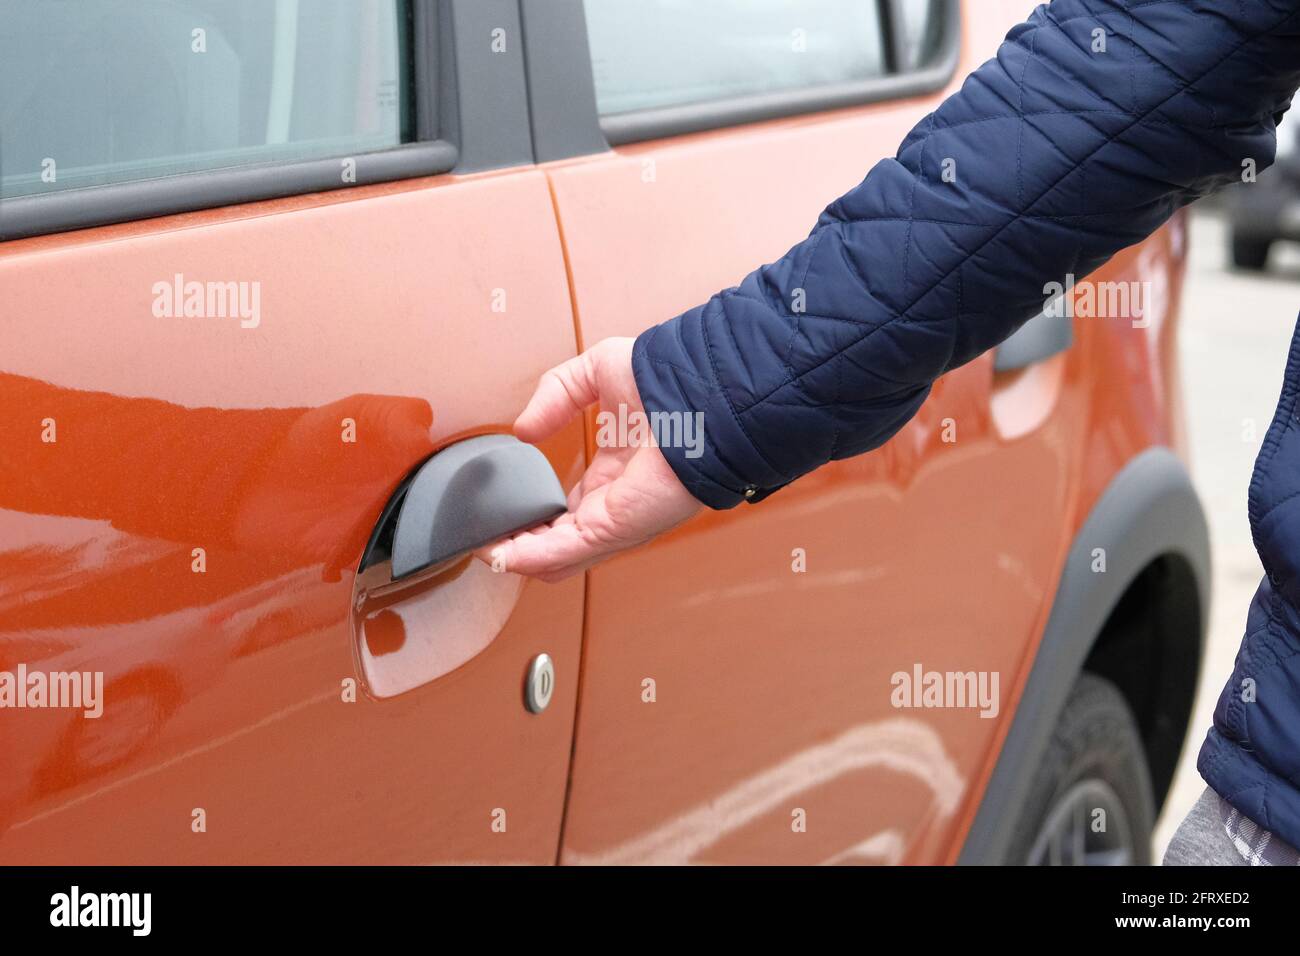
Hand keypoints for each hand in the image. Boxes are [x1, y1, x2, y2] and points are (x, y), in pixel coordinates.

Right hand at [480, 337, 702, 580]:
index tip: (501, 516)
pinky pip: (563, 552)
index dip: (533, 519)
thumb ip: (555, 396)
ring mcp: (616, 521)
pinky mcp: (615, 527)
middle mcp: (614, 505)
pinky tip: (499, 554)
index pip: (567, 513)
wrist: (700, 392)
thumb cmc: (665, 379)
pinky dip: (527, 557)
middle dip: (520, 547)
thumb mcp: (594, 374)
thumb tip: (524, 431)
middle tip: (485, 540)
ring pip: (557, 559)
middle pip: (559, 545)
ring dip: (517, 557)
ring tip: (483, 550)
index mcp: (614, 476)